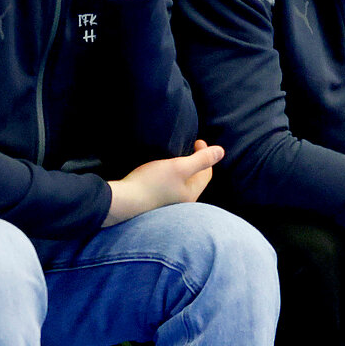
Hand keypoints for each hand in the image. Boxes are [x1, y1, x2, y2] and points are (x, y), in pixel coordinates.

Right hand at [106, 140, 224, 224]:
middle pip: (195, 179)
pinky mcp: (155, 203)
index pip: (207, 173)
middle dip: (195, 162)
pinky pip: (169, 187)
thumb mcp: (179, 167)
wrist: (122, 202)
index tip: (196, 141)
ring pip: (182, 184)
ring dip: (182, 170)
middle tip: (187, 147)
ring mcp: (168, 204)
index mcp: (191, 194)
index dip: (206, 154)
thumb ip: (201, 159)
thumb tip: (222, 151)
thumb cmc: (152, 183)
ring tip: (174, 158)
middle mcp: (182, 202)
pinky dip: (170, 177)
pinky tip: (159, 172)